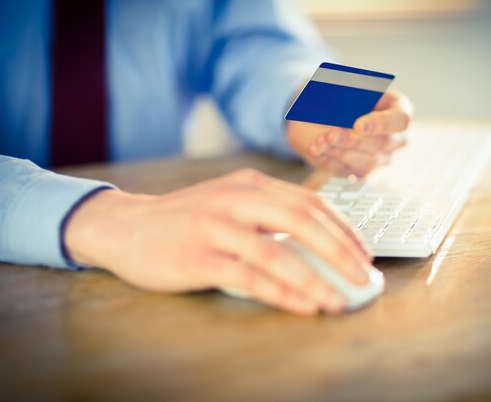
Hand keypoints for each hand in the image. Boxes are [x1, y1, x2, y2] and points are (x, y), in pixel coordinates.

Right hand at [64, 169, 371, 314]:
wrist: (126, 226)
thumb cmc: (187, 219)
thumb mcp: (230, 201)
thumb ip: (269, 213)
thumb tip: (320, 243)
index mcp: (251, 183)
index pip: (310, 203)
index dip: (343, 229)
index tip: (363, 253)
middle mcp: (236, 199)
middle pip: (303, 223)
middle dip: (340, 252)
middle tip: (363, 277)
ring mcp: (215, 227)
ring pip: (278, 254)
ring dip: (316, 280)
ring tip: (339, 301)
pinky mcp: (198, 258)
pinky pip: (250, 278)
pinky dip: (283, 293)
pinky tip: (305, 306)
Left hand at [287, 90, 412, 176]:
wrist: (329, 113)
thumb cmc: (346, 96)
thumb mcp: (348, 86)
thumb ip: (349, 91)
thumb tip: (338, 101)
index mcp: (399, 110)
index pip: (400, 120)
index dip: (381, 123)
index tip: (358, 125)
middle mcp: (395, 138)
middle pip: (381, 144)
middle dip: (353, 140)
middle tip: (331, 135)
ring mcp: (381, 158)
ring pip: (365, 162)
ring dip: (339, 151)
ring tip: (320, 141)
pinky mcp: (361, 171)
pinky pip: (348, 170)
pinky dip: (329, 159)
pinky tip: (316, 150)